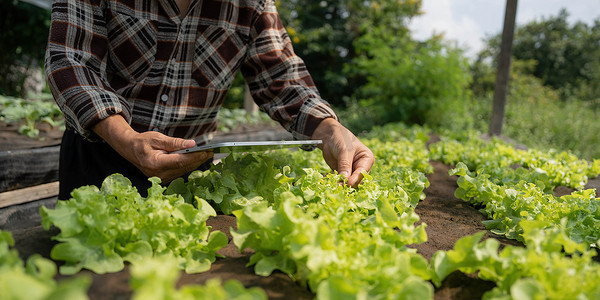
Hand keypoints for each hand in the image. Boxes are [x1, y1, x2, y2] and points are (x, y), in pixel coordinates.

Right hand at [92, 115, 212, 182]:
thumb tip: (191, 144)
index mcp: (156, 163)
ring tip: (207, 154)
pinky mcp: (164, 178)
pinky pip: (180, 172)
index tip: (206, 152)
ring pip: (183, 170)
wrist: (130, 150)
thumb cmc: (143, 142)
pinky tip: (197, 158)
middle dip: (198, 159)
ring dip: (196, 163)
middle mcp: (159, 174)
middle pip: (184, 167)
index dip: (194, 157)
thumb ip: (175, 142)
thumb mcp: (157, 138)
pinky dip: (189, 165)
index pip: (180, 161)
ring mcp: (161, 178)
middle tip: (211, 152)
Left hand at [312, 118, 374, 186]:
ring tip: (333, 186)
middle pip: (357, 180)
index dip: (356, 179)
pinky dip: (334, 182)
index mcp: (367, 159)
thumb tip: (345, 181)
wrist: (329, 136)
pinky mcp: (343, 173)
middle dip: (348, 183)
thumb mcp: (344, 151)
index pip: (363, 172)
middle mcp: (361, 167)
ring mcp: (352, 171)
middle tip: (338, 186)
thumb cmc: (341, 139)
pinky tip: (328, 183)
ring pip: (348, 182)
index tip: (348, 184)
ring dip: (340, 184)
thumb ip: (345, 165)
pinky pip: (340, 180)